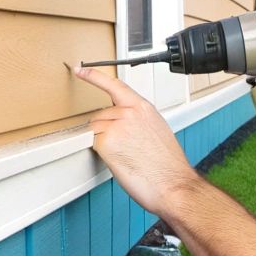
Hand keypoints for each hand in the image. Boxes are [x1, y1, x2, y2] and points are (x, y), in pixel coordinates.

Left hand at [71, 65, 196, 216]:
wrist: (174, 185)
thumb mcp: (157, 132)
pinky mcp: (107, 141)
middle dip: (105, 132)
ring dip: (103, 143)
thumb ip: (138, 122)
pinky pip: (93, 143)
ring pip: (95, 129)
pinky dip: (101, 154)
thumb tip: (124, 127)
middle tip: (124, 150)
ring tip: (125, 157)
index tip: (82, 70)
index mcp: (144, 108)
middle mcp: (130, 112)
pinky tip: (118, 160)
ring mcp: (117, 125)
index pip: (115, 86)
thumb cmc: (168, 167)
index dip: (95, 77)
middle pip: (100, 115)